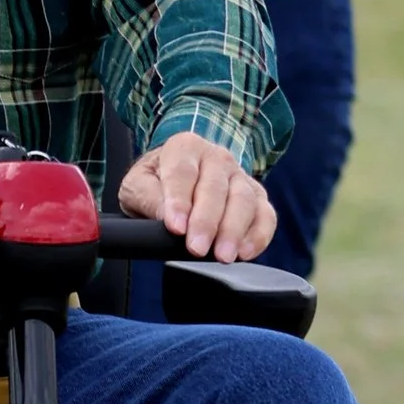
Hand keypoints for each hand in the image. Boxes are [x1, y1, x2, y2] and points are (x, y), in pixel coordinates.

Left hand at [119, 136, 273, 262]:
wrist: (175, 176)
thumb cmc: (155, 182)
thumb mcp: (137, 185)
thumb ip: (148, 198)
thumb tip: (168, 218)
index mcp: (184, 147)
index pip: (182, 174)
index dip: (179, 202)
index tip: (175, 227)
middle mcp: (216, 157)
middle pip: (215, 188)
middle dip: (207, 222)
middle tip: (197, 248)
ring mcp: (240, 176)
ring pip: (244, 200)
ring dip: (234, 231)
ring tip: (223, 255)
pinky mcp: (257, 196)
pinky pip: (265, 215)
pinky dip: (259, 235)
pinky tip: (245, 252)